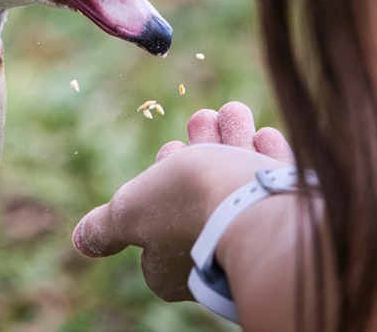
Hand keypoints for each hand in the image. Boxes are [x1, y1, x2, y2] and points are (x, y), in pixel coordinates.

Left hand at [72, 101, 293, 301]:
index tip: (171, 147)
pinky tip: (264, 137)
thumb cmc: (187, 206)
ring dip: (234, 140)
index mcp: (173, 266)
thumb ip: (106, 226)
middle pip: (204, 192)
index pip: (165, 214)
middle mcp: (215, 259)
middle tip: (204, 117)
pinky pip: (277, 187)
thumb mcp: (130, 211)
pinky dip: (267, 156)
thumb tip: (81, 242)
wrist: (258, 208)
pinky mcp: (294, 224)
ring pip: (241, 182)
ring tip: (232, 110)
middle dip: (203, 148)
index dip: (166, 174)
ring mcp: (255, 240)